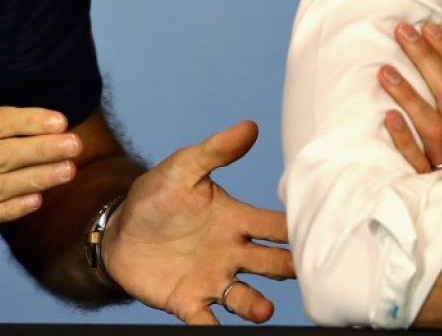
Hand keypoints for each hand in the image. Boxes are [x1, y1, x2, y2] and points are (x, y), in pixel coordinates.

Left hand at [102, 121, 293, 324]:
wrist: (119, 230)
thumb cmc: (156, 196)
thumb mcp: (183, 168)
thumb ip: (216, 151)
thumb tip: (250, 126)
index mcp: (236, 220)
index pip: (275, 226)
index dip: (297, 229)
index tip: (322, 231)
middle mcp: (232, 253)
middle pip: (271, 264)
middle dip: (289, 269)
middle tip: (303, 273)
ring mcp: (212, 279)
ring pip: (244, 297)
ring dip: (255, 306)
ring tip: (263, 310)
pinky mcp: (188, 301)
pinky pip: (205, 320)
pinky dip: (212, 328)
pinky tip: (217, 332)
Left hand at [378, 20, 441, 205]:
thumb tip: (438, 95)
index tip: (430, 27)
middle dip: (430, 61)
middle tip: (403, 30)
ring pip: (439, 128)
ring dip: (412, 96)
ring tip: (385, 70)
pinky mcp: (439, 197)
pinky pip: (421, 168)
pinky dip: (406, 143)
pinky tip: (386, 121)